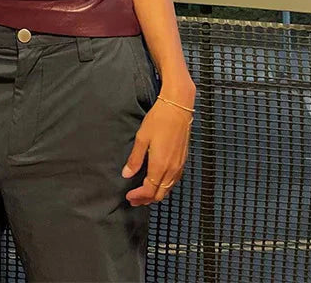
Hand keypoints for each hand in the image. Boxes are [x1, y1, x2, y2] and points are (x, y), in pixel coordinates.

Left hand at [121, 81, 194, 205]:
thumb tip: (126, 175)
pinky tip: (157, 183)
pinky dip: (164, 187)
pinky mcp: (183, 161)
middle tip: (134, 200)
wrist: (178, 109)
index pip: (149, 191)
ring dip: (156, 195)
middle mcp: (172, 170)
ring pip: (168, 189)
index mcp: (160, 166)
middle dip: (146, 200)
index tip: (128, 197)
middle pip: (160, 194)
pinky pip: (174, 182)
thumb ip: (135, 159)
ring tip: (143, 194)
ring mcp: (179, 166)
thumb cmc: (158, 121)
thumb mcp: (142, 138)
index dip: (138, 197)